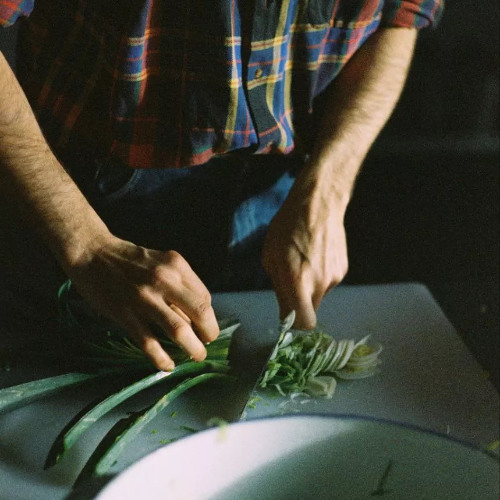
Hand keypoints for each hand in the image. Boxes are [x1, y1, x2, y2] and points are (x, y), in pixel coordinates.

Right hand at [67, 235, 218, 370]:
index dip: (208, 316)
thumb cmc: (129, 260)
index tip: (204, 327)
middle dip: (209, 333)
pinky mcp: (125, 313)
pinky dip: (161, 358)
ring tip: (196, 356)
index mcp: (176, 265)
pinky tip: (167, 365)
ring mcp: (144, 298)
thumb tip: (194, 314)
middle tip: (206, 344)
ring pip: (179, 330)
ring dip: (192, 348)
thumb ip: (178, 283)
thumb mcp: (161, 262)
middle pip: (200, 313)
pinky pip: (149, 342)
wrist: (91, 252)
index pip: (204, 297)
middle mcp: (165, 280)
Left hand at [262, 171, 348, 328]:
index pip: (304, 323)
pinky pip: (328, 282)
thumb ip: (279, 288)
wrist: (319, 204)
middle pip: (310, 311)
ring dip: (310, 287)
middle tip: (290, 283)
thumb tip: (285, 311)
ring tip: (303, 261)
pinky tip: (315, 255)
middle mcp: (319, 284)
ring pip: (319, 295)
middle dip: (299, 304)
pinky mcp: (343, 270)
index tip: (287, 316)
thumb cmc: (288, 227)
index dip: (295, 324)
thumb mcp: (271, 257)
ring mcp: (334, 278)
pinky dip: (320, 275)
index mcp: (298, 282)